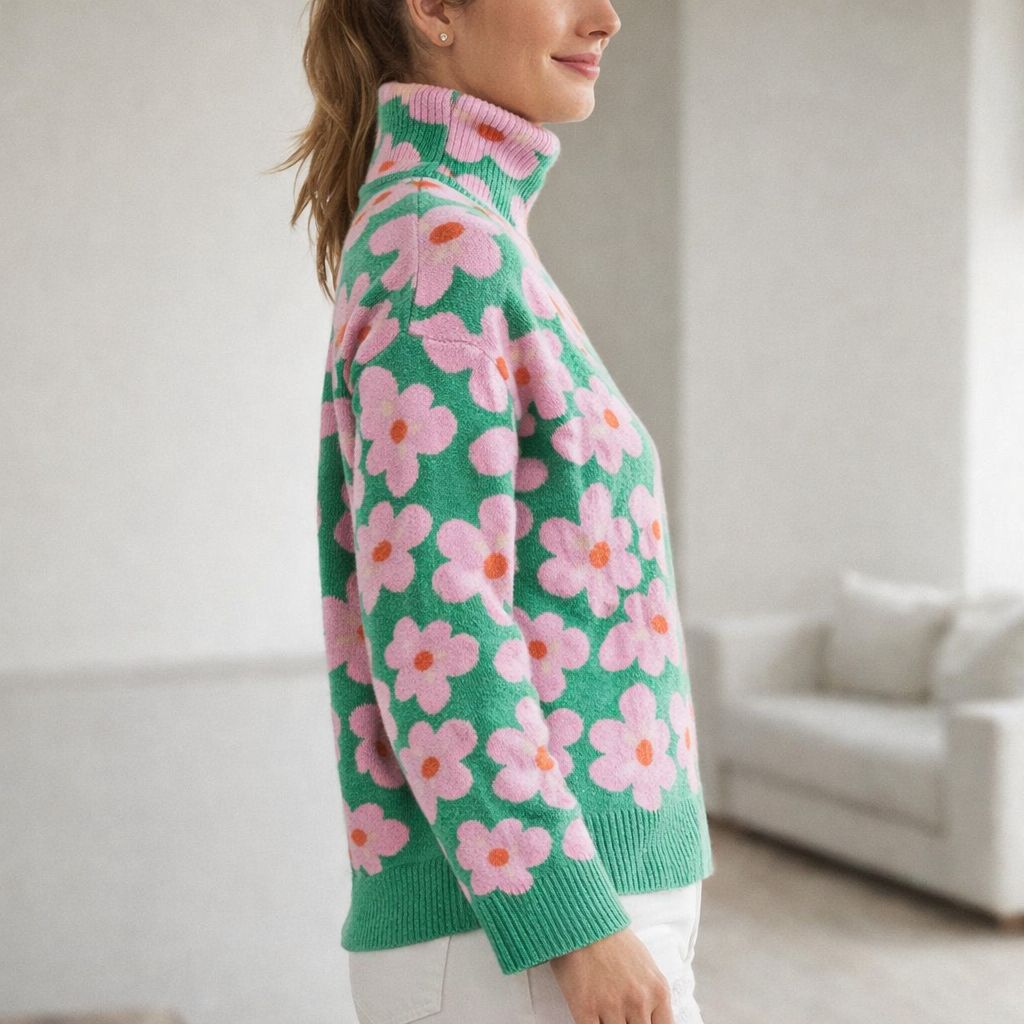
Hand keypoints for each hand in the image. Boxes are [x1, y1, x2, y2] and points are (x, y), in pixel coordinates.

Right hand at [547, 926, 674, 1023]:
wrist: (582, 920)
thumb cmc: (613, 940)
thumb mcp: (646, 965)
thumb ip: (652, 996)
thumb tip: (650, 1020)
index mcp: (658, 991)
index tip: (641, 1023)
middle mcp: (639, 1001)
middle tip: (622, 1017)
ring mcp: (612, 1006)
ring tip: (605, 1015)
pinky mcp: (585, 1008)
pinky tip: (591, 1018)